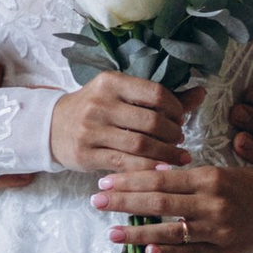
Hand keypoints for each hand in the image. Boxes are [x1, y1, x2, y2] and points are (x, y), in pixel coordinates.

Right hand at [48, 74, 189, 174]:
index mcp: (111, 82)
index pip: (154, 93)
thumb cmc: (95, 109)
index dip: (175, 109)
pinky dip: (149, 168)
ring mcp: (91, 130)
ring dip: (166, 154)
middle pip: (151, 122)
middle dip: (173, 134)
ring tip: (178, 157)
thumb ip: (160, 97)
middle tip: (180, 140)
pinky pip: (126, 164)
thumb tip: (200, 93)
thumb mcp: (121, 95)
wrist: (52, 127)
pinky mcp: (87, 154)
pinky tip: (162, 170)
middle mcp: (100, 104)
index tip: (180, 119)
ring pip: (141, 145)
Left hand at [92, 161, 252, 252]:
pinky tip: (146, 251)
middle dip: (124, 202)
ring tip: (110, 233)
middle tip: (96, 201)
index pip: (160, 179)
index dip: (130, 181)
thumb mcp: (218, 172)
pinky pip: (189, 252)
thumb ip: (186, 177)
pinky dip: (167, 252)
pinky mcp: (222, 251)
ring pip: (170, 231)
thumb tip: (152, 175)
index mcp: (209, 178)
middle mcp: (212, 203)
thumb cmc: (246, 186)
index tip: (105, 182)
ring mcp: (217, 229)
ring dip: (136, 233)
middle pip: (159, 203)